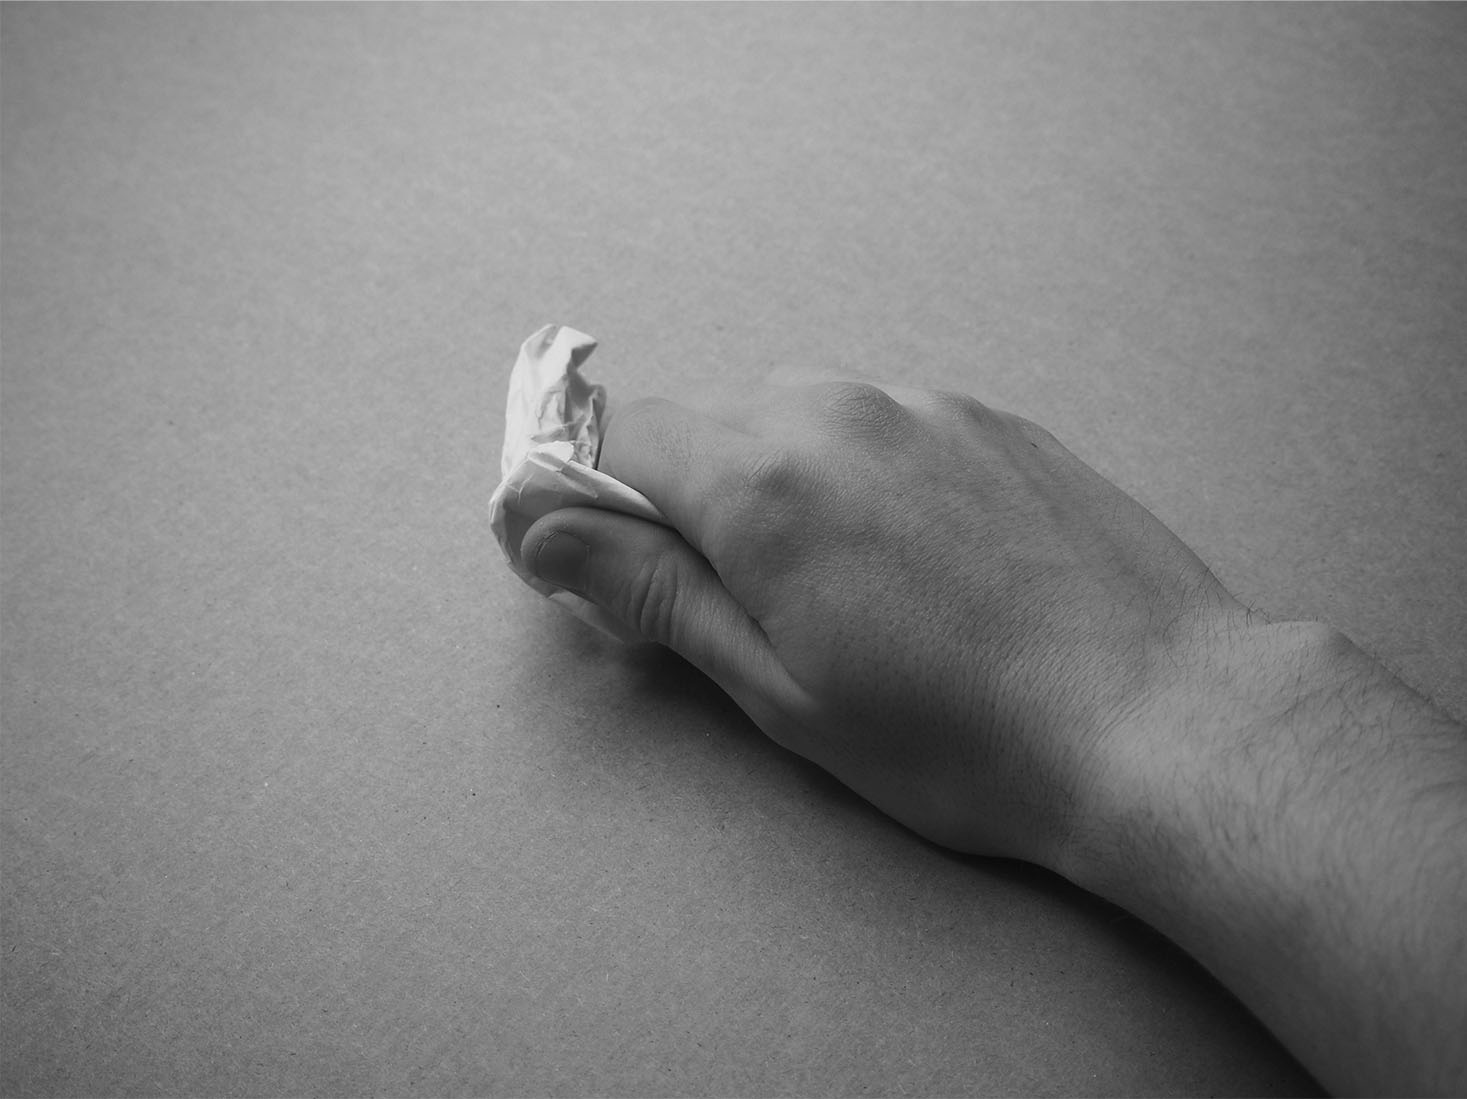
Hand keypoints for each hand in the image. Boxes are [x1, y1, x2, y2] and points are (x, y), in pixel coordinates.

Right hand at [510, 380, 1252, 865]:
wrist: (1155, 716)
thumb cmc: (958, 735)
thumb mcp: (777, 688)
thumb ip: (653, 591)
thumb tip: (543, 526)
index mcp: (764, 477)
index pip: (618, 436)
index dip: (585, 495)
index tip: (596, 563)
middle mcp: (838, 409)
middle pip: (709, 425)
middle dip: (690, 501)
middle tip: (735, 607)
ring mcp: (926, 404)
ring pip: (800, 419)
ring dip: (781, 484)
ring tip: (846, 592)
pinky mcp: (994, 419)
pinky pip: (885, 424)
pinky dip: (863, 476)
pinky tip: (922, 562)